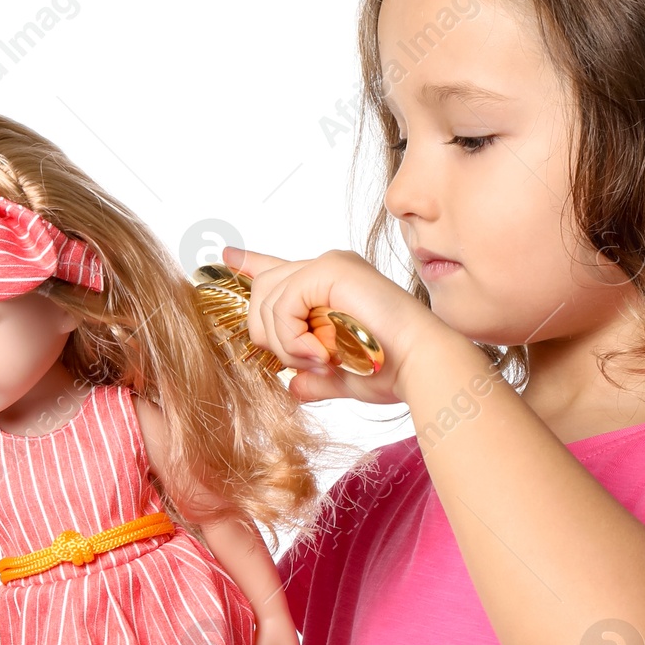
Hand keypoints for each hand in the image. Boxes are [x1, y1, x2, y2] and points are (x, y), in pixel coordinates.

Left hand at [222, 245, 441, 406]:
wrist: (419, 366)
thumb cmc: (390, 370)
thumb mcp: (339, 376)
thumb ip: (312, 376)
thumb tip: (292, 387)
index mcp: (329, 287)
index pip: (278, 270)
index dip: (250, 264)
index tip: (225, 257)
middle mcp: (328, 269)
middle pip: (262, 292)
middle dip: (270, 336)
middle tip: (308, 363)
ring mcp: (329, 265)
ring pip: (267, 300)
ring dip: (286, 344)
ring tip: (321, 361)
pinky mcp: (330, 269)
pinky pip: (283, 304)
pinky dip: (293, 337)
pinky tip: (320, 353)